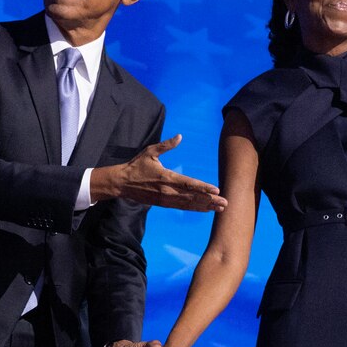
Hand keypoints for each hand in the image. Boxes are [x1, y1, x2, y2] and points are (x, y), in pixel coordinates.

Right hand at [92, 135, 227, 211]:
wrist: (121, 184)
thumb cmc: (136, 166)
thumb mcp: (150, 152)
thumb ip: (166, 145)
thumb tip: (180, 136)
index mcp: (166, 177)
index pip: (188, 184)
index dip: (203, 187)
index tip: (216, 190)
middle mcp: (167, 191)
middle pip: (192, 197)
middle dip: (210, 200)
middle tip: (225, 203)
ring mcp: (165, 199)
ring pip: (189, 204)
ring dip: (205, 206)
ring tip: (220, 208)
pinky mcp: (163, 204)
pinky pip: (182, 207)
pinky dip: (195, 208)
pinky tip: (205, 209)